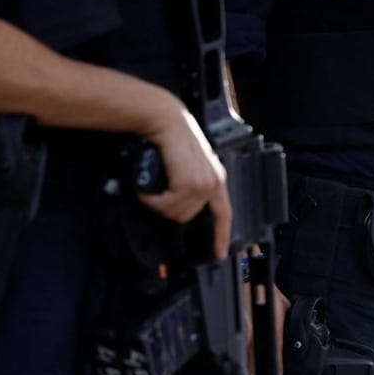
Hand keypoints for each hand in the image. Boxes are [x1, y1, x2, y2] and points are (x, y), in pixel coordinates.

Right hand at [140, 106, 232, 258]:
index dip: (221, 236)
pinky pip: (166, 205)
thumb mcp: (188, 165)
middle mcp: (213, 182)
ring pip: (175, 213)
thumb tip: (179, 204)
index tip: (219, 253)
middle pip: (187, 217)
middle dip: (167, 209)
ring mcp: (203, 183)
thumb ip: (191, 184)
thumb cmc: (171, 141)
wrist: (167, 121)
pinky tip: (149, 186)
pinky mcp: (189, 183)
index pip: (224, 214)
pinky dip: (152, 199)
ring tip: (154, 185)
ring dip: (158, 202)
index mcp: (216, 179)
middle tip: (157, 193)